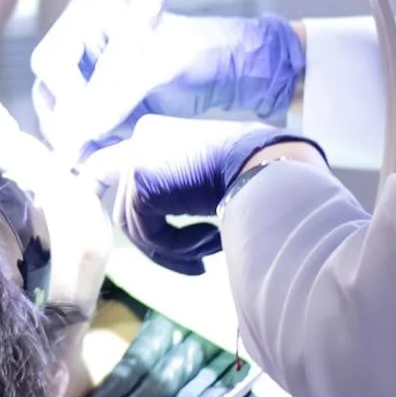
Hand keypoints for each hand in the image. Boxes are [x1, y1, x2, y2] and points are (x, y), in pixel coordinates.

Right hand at [31, 0, 304, 159]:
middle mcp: (79, 46)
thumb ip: (118, 93)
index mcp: (88, 17)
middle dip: (70, 125)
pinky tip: (118, 155)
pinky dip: (92, 152)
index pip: (51, 62)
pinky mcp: (98, 111)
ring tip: (119, 146)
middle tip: (100, 146)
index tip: (92, 126)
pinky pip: (78, 138)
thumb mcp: (163, 65)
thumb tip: (77, 132)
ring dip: (82, 142)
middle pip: (47, 94)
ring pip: (57, 121)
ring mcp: (86, 81)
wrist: (233, 74)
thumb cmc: (204, 52)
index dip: (67, 97)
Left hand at [111, 115, 320, 271]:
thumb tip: (158, 227)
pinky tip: (211, 239)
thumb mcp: (205, 177)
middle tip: (196, 264)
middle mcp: (141, 138)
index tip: (159, 234)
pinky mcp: (141, 184)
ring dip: (176, 249)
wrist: (267, 165)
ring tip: (210, 252)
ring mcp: (137, 158)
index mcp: (156, 132)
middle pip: (132, 208)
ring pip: (139, 226)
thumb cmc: (251, 172)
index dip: (138, 208)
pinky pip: (148, 233)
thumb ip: (176, 190)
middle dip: (162, 243)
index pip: (128, 176)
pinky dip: (177, 248)